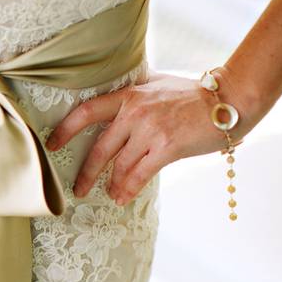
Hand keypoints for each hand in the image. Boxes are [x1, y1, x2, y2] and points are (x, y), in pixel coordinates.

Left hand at [45, 70, 255, 204]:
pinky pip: (140, 174)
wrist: (229, 99)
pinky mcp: (166, 147)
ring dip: (111, 184)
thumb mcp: (157, 84)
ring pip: (120, 164)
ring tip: (108, 195)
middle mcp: (134, 112)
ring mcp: (150, 130)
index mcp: (128, 95)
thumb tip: (116, 100)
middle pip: (100, 148)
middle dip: (86, 172)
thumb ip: (135, 92)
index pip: (86, 111)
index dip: (65, 129)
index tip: (51, 144)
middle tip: (77, 188)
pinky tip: (122, 197)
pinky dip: (128, 188)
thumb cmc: (194, 93)